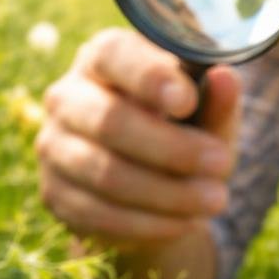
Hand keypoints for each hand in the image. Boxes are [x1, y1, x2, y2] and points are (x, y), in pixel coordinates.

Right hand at [36, 27, 240, 252]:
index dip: (148, 77)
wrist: (150, 181)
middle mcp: (66, 97)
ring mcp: (53, 146)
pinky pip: (98, 214)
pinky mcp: (54, 193)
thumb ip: (216, 100)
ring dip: (167, 193)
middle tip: (222, 164)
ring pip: (105, 173)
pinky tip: (184, 222)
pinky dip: (148, 223)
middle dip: (171, 148)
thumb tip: (225, 78)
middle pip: (109, 121)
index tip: (188, 101)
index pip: (113, 55)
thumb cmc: (180, 129)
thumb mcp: (206, 114)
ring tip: (214, 200)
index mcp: (101, 58)